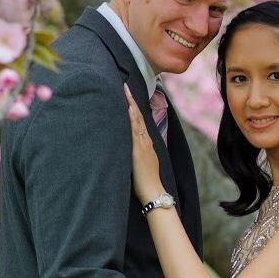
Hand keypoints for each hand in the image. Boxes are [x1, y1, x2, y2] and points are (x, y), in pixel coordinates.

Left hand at [124, 83, 162, 203]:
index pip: (139, 121)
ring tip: (123, 92)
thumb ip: (138, 154)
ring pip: (135, 121)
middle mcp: (145, 141)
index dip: (134, 108)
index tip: (128, 95)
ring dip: (129, 105)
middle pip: (137, 117)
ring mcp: (141, 144)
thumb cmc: (147, 182)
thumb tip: (128, 149)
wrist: (154, 191)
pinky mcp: (137, 150)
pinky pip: (131, 131)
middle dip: (131, 101)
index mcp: (146, 143)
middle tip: (124, 86)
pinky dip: (128, 119)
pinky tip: (124, 110)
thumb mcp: (143, 163)